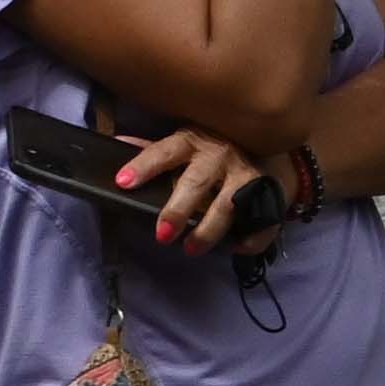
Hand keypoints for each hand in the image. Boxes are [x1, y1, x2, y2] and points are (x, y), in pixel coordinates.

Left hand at [111, 127, 270, 253]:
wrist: (264, 136)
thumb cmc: (210, 146)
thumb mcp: (183, 141)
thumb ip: (153, 149)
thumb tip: (117, 142)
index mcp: (191, 142)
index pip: (164, 152)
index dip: (144, 166)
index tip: (123, 182)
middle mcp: (218, 156)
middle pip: (196, 183)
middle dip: (178, 210)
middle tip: (162, 235)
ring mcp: (245, 175)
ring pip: (227, 205)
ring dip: (209, 230)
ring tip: (191, 249)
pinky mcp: (267, 191)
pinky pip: (262, 219)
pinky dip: (252, 237)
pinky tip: (237, 248)